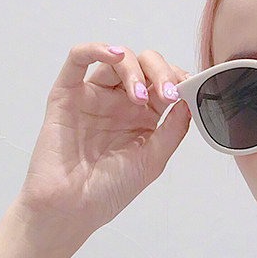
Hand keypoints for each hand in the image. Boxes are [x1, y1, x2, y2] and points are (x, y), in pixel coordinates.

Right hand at [17, 43, 192, 240]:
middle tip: (167, 93)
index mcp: (143, 117)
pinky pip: (77, 59)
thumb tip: (189, 99)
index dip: (178, 80)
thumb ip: (173, 130)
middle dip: (160, 72)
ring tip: (140, 96)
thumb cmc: (109, 191)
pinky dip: (95, 49)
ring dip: (134, 69)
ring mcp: (94, 97)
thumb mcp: (153, 161)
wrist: (72, 208)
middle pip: (143, 65)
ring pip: (116, 59)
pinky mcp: (67, 95)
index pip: (164, 83)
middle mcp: (119, 103)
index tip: (187, 91)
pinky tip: (114, 55)